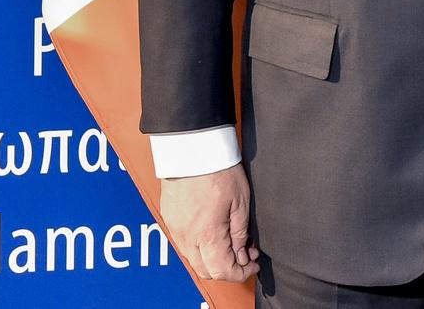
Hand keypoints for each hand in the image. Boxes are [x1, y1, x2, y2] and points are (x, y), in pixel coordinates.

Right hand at [160, 163, 257, 281]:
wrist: (192, 150)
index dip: (241, 273)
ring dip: (214, 259)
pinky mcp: (170, 220)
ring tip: (234, 242)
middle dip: (228, 268)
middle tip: (247, 254)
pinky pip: (184, 245)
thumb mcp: (241, 202)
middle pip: (206, 270)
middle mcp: (187, 237)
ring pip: (194, 260)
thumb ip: (240, 233)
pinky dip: (200, 248)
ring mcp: (175, 229)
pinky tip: (215, 234)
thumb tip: (242, 254)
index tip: (253, 266)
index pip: (222, 271)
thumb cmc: (219, 170)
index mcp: (206, 234)